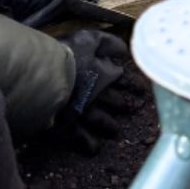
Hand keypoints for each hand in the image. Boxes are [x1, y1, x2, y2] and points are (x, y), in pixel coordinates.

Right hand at [54, 30, 143, 153]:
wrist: (46, 77)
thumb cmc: (67, 55)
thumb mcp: (89, 39)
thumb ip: (108, 44)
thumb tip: (124, 51)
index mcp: (106, 75)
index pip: (127, 81)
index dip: (135, 85)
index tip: (142, 90)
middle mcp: (100, 96)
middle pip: (116, 102)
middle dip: (123, 104)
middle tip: (129, 108)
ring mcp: (87, 113)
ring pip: (103, 122)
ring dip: (110, 125)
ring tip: (115, 130)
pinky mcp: (71, 127)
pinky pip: (84, 139)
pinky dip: (90, 144)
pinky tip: (95, 148)